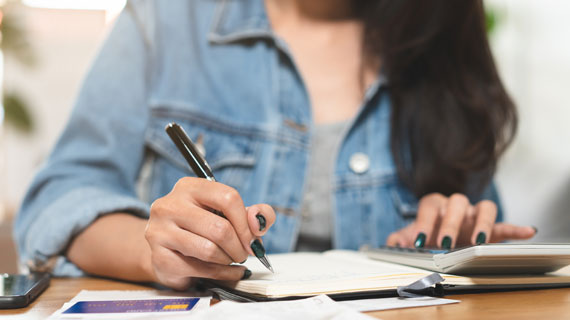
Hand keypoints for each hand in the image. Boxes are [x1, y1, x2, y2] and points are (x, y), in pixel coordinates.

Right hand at [144, 177, 274, 289]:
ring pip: (209, 250)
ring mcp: (160, 231)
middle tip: (243, 253)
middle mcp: (170, 205)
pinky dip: (222, 274)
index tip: (253, 238)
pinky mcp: (159, 258)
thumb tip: (258, 223)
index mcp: (189, 187)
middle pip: (220, 227)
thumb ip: (254, 213)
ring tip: (230, 259)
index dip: (246, 222)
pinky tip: (227, 271)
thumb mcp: (229, 213)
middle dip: (239, 246)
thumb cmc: (201, 228)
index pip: (228, 198)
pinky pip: (201, 270)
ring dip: (228, 260)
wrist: (167, 249)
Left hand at [386, 193, 535, 248]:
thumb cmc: (426, 233)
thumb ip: (397, 239)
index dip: (424, 222)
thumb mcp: (409, 236)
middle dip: (451, 223)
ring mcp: (475, 214)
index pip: (430, 206)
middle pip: (457, 203)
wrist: (438, 235)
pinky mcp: (491, 227)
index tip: (419, 241)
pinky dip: (516, 228)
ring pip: (484, 208)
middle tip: (445, 243)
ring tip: (479, 240)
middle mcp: (456, 205)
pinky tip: (527, 232)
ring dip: (483, 222)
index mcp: (435, 204)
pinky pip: (505, 225)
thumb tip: (392, 243)